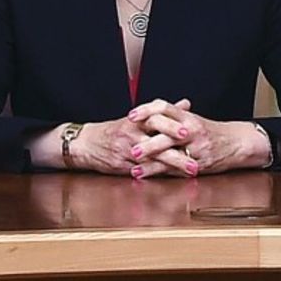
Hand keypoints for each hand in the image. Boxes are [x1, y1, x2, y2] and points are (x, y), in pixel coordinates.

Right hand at [68, 98, 190, 175]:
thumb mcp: (137, 118)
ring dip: (173, 165)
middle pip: (155, 141)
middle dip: (176, 151)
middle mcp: (130, 134)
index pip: (155, 119)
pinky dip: (159, 173)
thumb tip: (185, 104)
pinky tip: (173, 177)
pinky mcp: (122, 165)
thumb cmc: (114, 131)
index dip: (172, 125)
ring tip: (190, 170)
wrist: (86, 143)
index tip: (189, 131)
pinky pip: (142, 170)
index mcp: (136, 120)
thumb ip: (163, 112)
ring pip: (152, 159)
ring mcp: (126, 151)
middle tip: (194, 157)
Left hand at [128, 99, 269, 176]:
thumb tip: (144, 113)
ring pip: (172, 157)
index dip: (147, 110)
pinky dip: (163, 174)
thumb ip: (169, 116)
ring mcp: (197, 148)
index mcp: (187, 116)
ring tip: (135, 170)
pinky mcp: (200, 164)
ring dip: (152, 165)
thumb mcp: (190, 118)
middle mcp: (192, 130)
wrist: (238, 142)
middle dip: (148, 144)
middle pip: (167, 135)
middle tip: (131, 150)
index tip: (131, 116)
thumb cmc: (209, 131)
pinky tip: (151, 177)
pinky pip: (179, 170)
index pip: (164, 108)